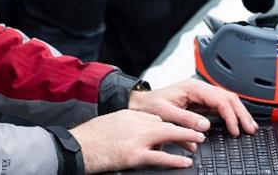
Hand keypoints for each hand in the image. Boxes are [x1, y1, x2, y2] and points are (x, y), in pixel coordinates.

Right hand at [69, 109, 204, 172]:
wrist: (78, 146)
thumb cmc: (90, 137)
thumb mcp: (110, 123)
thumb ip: (126, 125)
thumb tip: (136, 133)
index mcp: (129, 115)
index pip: (154, 117)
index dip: (168, 124)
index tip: (176, 128)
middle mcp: (135, 124)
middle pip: (166, 122)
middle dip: (184, 126)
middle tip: (198, 130)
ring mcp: (136, 139)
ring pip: (168, 135)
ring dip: (185, 138)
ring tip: (198, 142)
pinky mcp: (134, 155)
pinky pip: (160, 157)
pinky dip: (175, 159)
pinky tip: (185, 162)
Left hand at [128, 78, 257, 136]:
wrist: (139, 102)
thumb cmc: (149, 105)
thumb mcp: (165, 113)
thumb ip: (185, 119)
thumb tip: (205, 126)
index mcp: (192, 87)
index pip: (219, 99)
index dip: (230, 115)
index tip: (235, 129)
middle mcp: (198, 88)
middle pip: (227, 97)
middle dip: (241, 113)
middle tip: (250, 128)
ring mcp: (200, 94)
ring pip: (226, 101)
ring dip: (238, 113)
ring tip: (248, 126)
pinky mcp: (199, 102)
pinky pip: (219, 106)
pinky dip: (229, 115)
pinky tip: (235, 123)